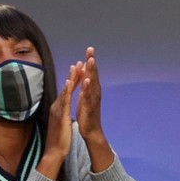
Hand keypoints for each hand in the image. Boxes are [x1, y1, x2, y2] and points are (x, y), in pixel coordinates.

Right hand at [37, 65, 79, 179]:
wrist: (54, 151)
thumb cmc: (59, 139)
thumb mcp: (61, 123)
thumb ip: (62, 115)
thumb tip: (62, 111)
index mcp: (59, 109)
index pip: (67, 92)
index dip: (73, 81)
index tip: (78, 70)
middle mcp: (57, 107)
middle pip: (66, 88)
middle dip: (72, 75)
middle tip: (77, 62)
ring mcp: (58, 110)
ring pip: (65, 91)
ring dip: (70, 78)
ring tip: (75, 67)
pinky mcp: (60, 115)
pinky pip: (64, 101)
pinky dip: (67, 91)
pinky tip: (70, 83)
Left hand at [74, 47, 113, 170]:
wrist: (91, 131)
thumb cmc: (87, 115)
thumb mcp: (84, 98)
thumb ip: (85, 87)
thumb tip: (85, 76)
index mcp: (92, 90)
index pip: (91, 72)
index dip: (90, 61)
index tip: (89, 49)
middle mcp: (94, 92)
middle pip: (93, 74)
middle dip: (92, 61)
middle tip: (90, 49)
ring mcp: (93, 99)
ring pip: (92, 83)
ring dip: (92, 71)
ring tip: (90, 60)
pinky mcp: (90, 107)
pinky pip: (89, 96)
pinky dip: (88, 88)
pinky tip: (87, 80)